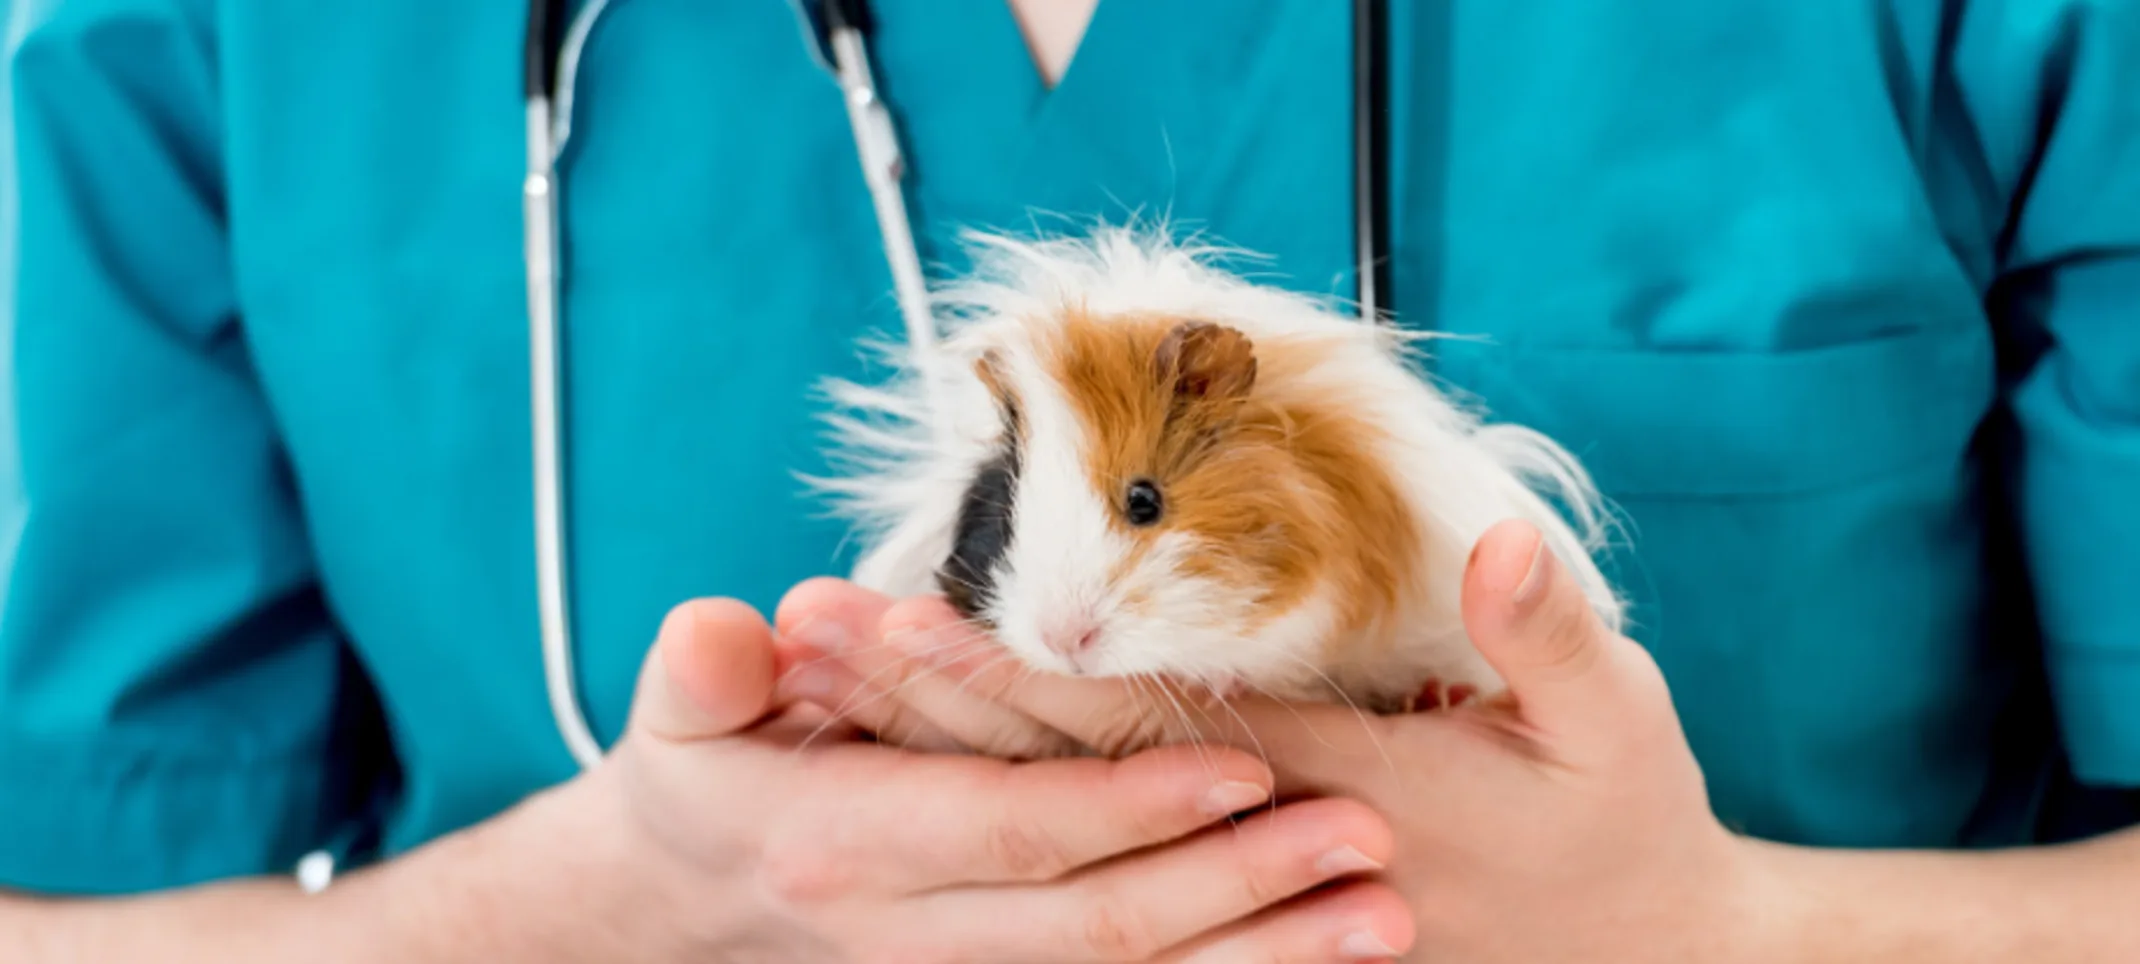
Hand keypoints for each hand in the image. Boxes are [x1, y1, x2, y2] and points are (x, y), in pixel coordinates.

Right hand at [504, 594, 1416, 962]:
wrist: (690, 893)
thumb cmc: (703, 776)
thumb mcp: (680, 716)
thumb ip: (701, 674)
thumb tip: (732, 631)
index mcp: (850, 845)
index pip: (1013, 829)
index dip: (1129, 802)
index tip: (1247, 763)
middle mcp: (919, 932)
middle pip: (1099, 926)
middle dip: (1239, 892)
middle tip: (1369, 849)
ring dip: (1262, 955)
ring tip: (1382, 920)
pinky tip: (1313, 958)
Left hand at [784, 521, 1777, 961]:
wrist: (1642, 949)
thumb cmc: (1628, 828)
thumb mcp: (1619, 723)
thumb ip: (1550, 637)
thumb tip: (1503, 536)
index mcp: (1329, 785)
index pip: (1128, 726)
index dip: (1005, 671)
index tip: (891, 613)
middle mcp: (1256, 835)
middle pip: (1053, 773)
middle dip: (921, 703)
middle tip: (797, 636)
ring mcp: (1244, 869)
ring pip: (1054, 817)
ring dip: (936, 754)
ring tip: (822, 693)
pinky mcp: (1250, 881)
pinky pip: (1097, 855)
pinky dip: (1005, 803)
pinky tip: (928, 764)